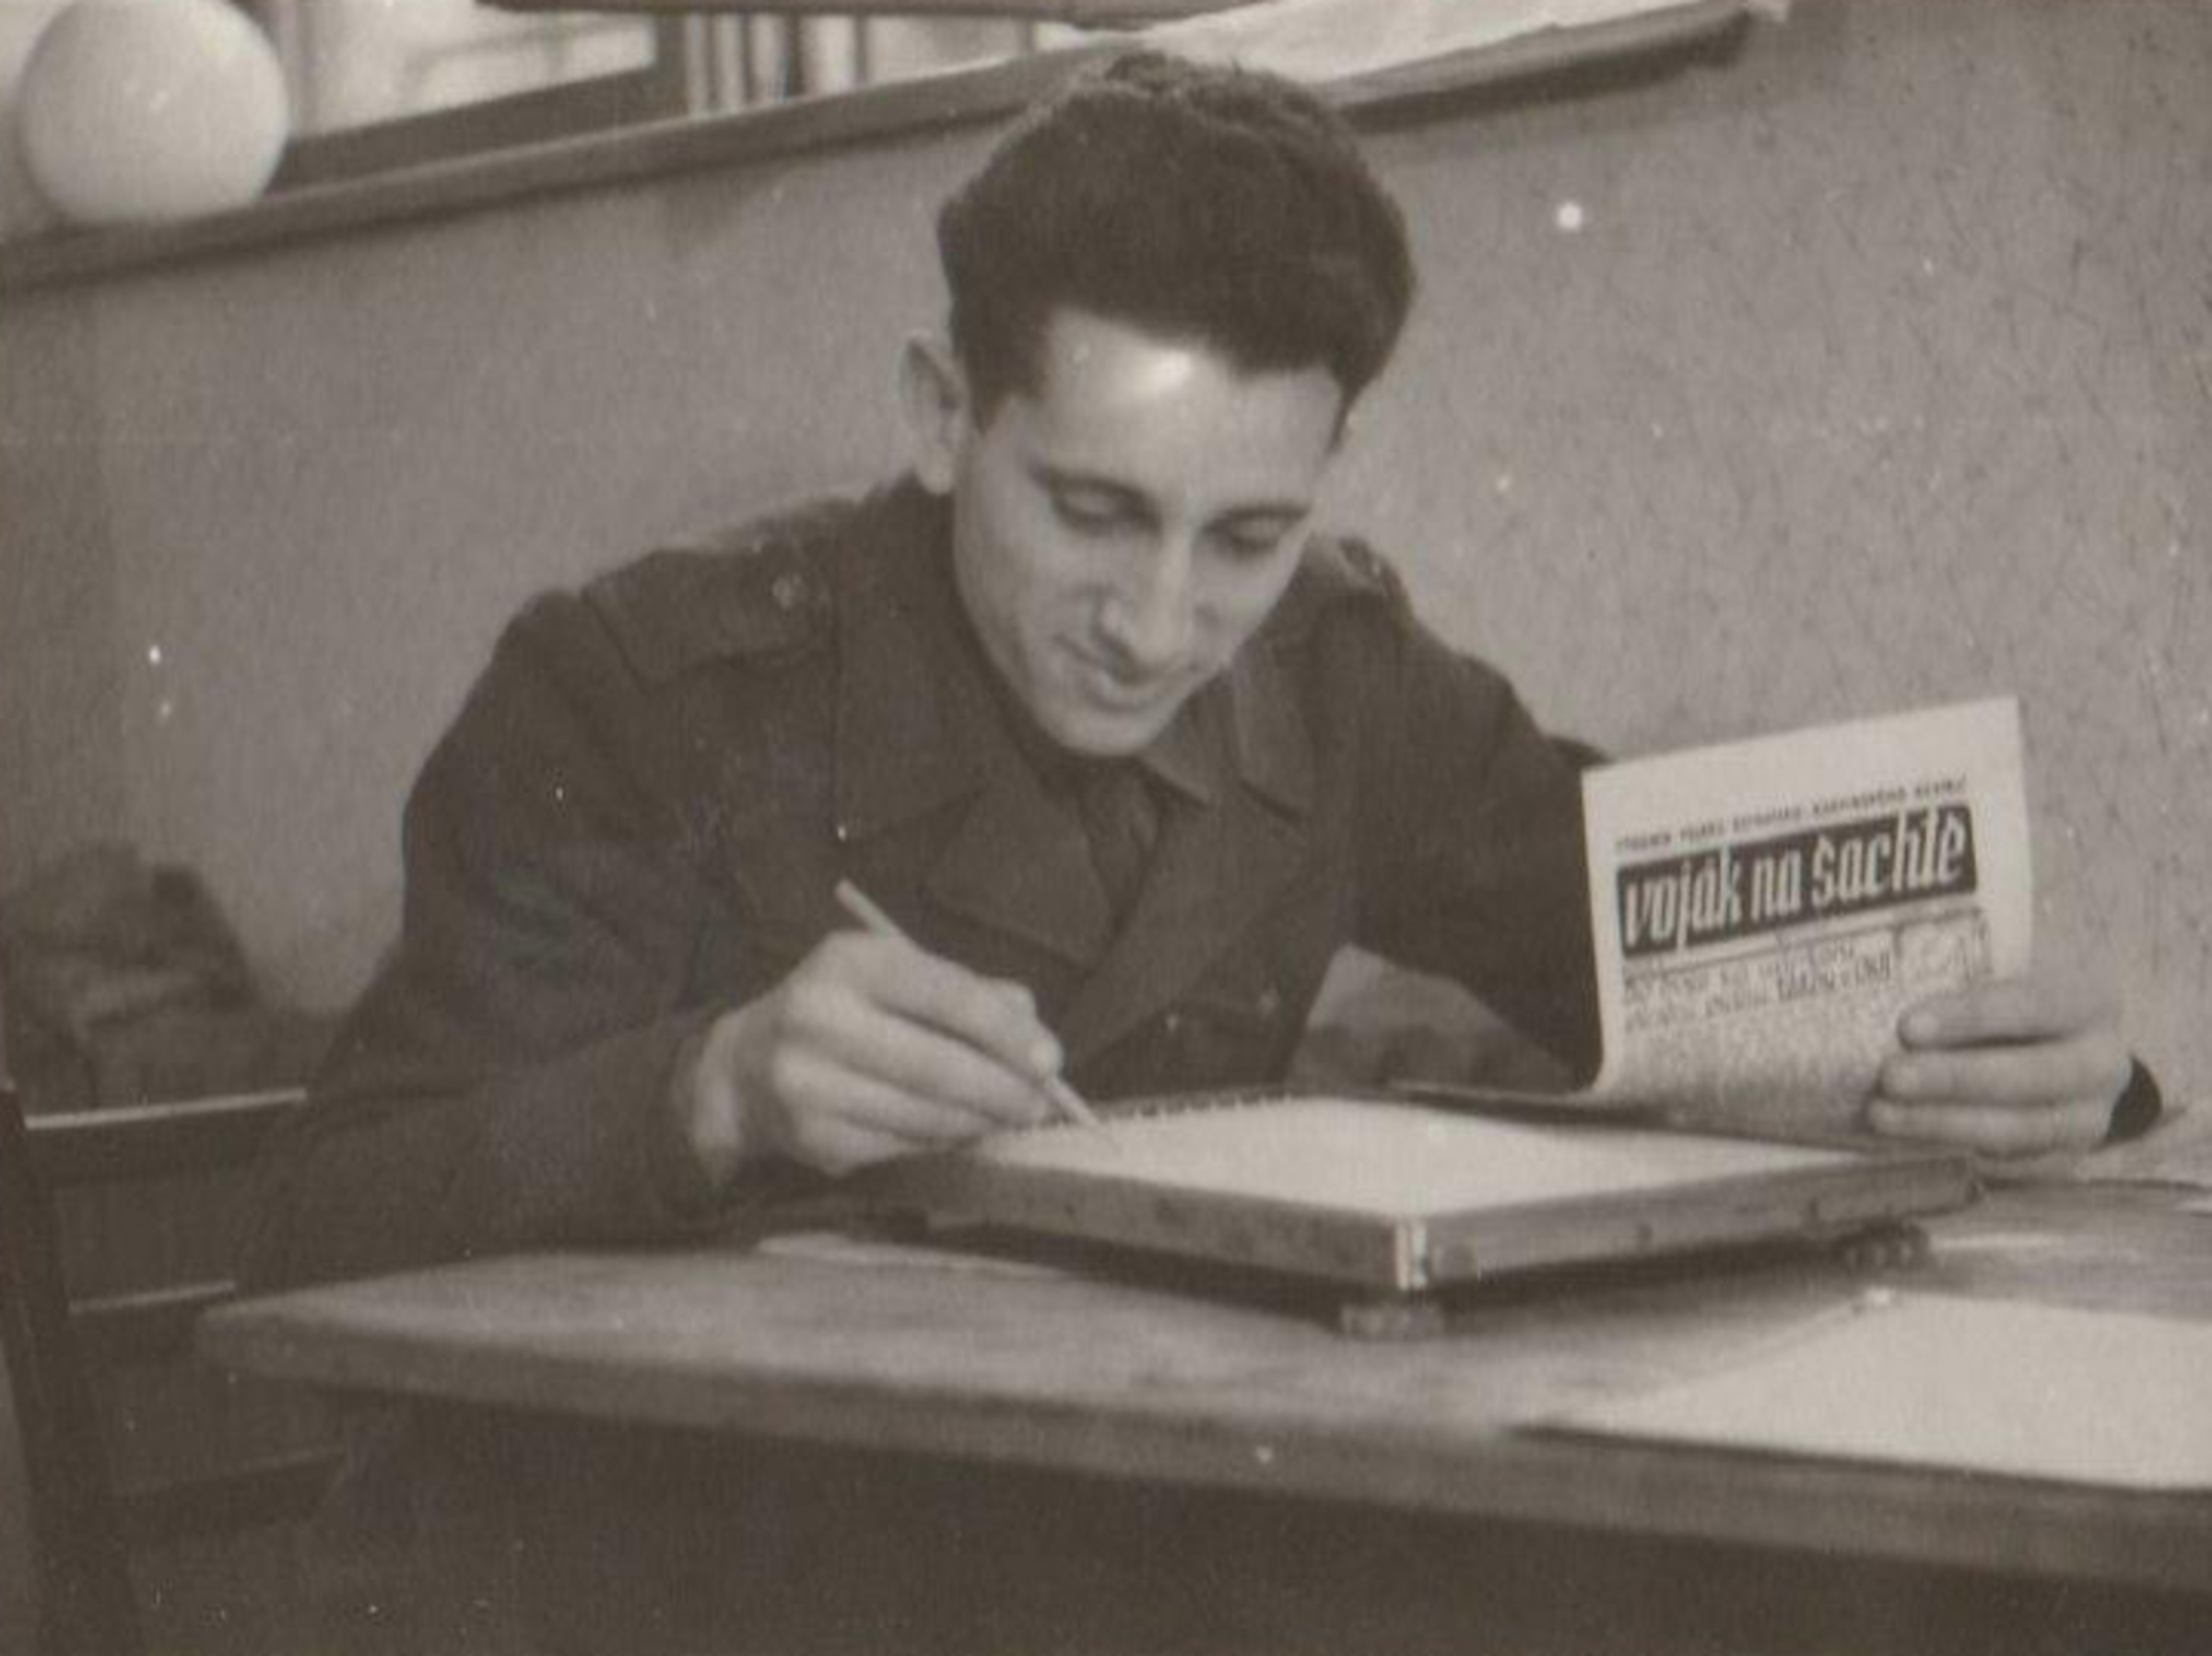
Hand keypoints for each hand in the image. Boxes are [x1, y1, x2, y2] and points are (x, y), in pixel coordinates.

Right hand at [675, 929, 1057, 1183]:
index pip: (944, 996)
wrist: (743, 1067)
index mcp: (849, 962)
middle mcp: (819, 1018)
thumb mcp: (895, 977)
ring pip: (922, 1115)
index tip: (1050, 1061)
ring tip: (1009, 1117)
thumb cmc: (845, 1011)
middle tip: (1040, 1104)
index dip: (1004, 1033)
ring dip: (979, 1121)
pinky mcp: (811, 1138)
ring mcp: (808, 1083)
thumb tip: (1032, 1027)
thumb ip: (968, 992)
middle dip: (1001, 1090)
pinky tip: (960, 1132)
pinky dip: (942, 1142)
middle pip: (935, 1066)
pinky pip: (900, 1146)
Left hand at [1868, 970, 2129, 1158]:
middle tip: (1890, 1077)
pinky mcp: (2063, 1158)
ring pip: (2020, 1129)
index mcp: (2088, 1001)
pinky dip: (1958, 1155)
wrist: (2057, 1048)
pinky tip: (1906, 1143)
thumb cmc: (2008, 994)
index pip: (2034, 1004)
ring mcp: (2086, 1117)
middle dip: (1955, 1080)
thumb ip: (1958, 963)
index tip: (1908, 1027)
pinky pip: (2014, 1166)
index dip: (1973, 1016)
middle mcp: (2101, 1062)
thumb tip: (1870, 952)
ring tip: (1881, 1115)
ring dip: (1945, 1124)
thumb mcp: (1999, 966)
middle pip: (2032, 1076)